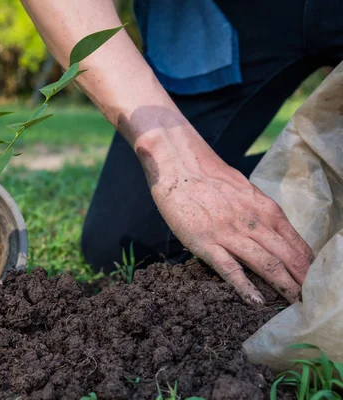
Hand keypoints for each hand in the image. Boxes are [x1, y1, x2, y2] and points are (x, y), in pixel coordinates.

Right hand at [138, 127, 313, 304]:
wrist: (179, 164)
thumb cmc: (210, 176)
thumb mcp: (245, 191)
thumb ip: (260, 213)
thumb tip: (273, 233)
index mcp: (266, 209)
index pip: (297, 244)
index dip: (308, 266)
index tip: (314, 282)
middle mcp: (254, 222)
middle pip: (288, 257)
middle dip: (303, 282)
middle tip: (311, 301)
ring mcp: (230, 233)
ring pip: (266, 265)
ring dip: (284, 287)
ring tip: (295, 304)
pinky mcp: (206, 242)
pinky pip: (230, 269)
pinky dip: (245, 287)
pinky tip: (257, 301)